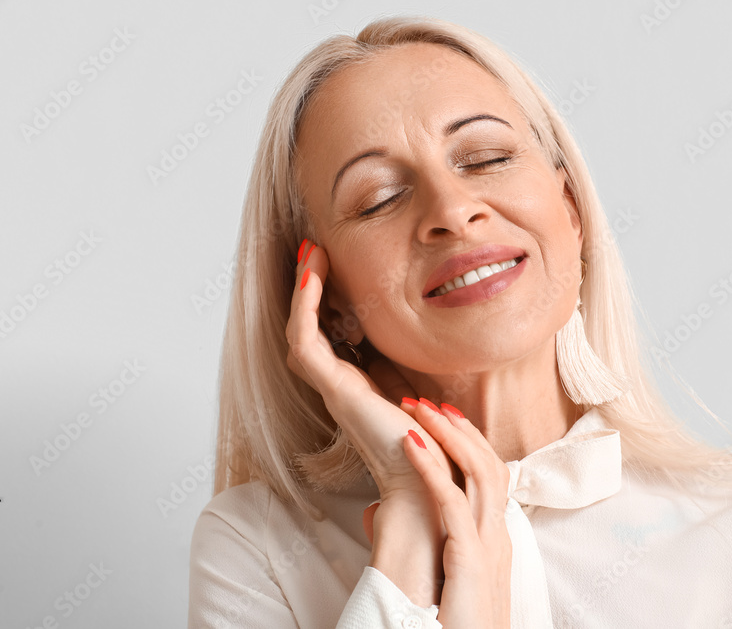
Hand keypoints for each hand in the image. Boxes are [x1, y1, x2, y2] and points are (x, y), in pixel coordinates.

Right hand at [285, 240, 453, 495]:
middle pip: (307, 329)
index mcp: (356, 385)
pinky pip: (306, 341)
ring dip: (302, 290)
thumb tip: (417, 339)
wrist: (428, 481)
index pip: (328, 335)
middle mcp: (339, 385)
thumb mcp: (419, 389)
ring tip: (310, 253)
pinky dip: (305, 307)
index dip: (323, 300)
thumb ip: (410, 368)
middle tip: (312, 251)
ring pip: (300, 331)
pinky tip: (314, 276)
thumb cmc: (431, 443)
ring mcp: (334, 387)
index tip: (330, 264)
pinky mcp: (336, 389)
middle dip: (306, 289)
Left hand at [402, 400, 512, 628]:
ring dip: (448, 436)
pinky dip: (432, 468)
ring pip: (479, 473)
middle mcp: (497, 538)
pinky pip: (453, 503)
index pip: (489, 478)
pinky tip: (410, 443)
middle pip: (490, 465)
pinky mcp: (471, 561)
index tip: (440, 418)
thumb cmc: (451, 628)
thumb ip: (413, 540)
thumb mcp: (439, 579)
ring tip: (419, 408)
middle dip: (460, 429)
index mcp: (493, 541)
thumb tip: (375, 512)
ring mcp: (489, 547)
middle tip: (430, 400)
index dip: (467, 444)